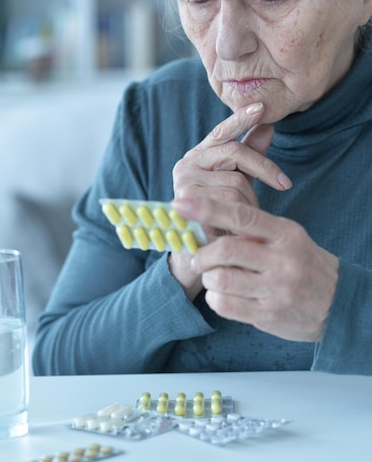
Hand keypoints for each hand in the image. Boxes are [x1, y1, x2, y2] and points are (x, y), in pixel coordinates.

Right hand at [172, 101, 290, 216]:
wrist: (201, 254)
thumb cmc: (223, 216)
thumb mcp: (239, 182)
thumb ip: (251, 155)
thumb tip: (268, 125)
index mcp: (200, 155)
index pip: (222, 131)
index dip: (241, 119)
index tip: (261, 108)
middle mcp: (187, 162)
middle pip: (235, 151)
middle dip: (264, 168)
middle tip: (284, 184)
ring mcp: (184, 180)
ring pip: (236, 179)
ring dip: (250, 200)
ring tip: (244, 217)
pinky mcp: (186, 199)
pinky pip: (228, 198)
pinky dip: (240, 211)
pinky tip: (235, 224)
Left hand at [172, 196, 338, 341]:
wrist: (337, 301)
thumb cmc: (302, 261)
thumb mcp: (287, 236)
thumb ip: (254, 229)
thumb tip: (206, 218)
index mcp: (285, 234)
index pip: (242, 216)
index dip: (208, 208)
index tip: (181, 204)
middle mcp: (282, 260)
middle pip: (226, 250)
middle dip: (201, 253)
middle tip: (196, 257)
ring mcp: (276, 290)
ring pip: (221, 279)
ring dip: (208, 277)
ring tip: (213, 276)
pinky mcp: (268, 314)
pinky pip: (225, 305)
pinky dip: (214, 298)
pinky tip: (222, 294)